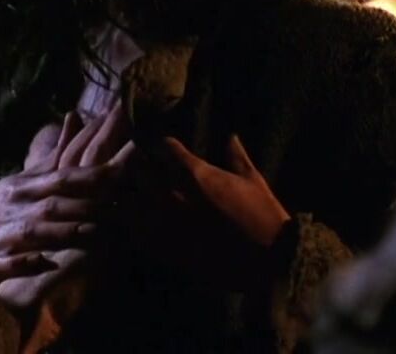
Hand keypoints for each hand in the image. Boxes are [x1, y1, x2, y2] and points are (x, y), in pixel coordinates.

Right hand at [0, 105, 134, 307]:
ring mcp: (0, 237)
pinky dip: (27, 263)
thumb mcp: (24, 179)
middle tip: (123, 207)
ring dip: (65, 233)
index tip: (125, 170)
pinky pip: (8, 264)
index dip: (93, 176)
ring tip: (96, 236)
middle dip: (87, 206)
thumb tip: (77, 118)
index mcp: (25, 188)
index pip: (63, 179)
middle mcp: (14, 210)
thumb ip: (56, 157)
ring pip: (34, 233)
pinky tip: (47, 264)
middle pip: (53, 205)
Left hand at [125, 134, 290, 289]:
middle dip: (138, 168)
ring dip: (129, 198)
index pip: (163, 146)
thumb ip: (237, 156)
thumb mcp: (252, 181)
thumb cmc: (264, 216)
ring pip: (127, 203)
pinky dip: (133, 228)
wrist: (268, 260)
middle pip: (137, 171)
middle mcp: (172, 194)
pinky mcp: (164, 248)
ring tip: (134, 198)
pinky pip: (134, 234)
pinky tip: (140, 226)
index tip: (161, 148)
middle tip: (142, 171)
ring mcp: (164, 223)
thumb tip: (230, 136)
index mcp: (194, 173)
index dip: (160, 145)